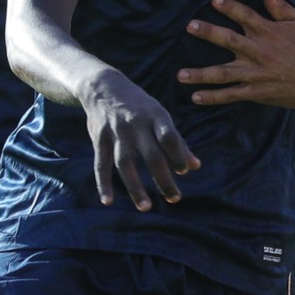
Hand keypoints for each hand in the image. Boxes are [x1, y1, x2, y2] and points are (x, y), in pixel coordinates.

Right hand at [79, 68, 199, 208]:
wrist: (103, 87)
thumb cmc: (139, 106)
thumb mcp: (160, 116)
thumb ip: (177, 142)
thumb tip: (195, 166)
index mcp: (155, 117)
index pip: (169, 137)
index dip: (178, 154)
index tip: (184, 171)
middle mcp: (136, 125)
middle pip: (151, 156)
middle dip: (163, 179)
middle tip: (175, 198)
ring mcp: (116, 133)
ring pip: (126, 164)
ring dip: (135, 187)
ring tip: (146, 207)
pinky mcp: (99, 140)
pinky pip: (101, 165)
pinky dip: (104, 183)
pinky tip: (108, 201)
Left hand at [178, 0, 294, 109]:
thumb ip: (281, 7)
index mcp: (269, 32)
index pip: (245, 15)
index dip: (230, 7)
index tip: (214, 1)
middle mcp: (259, 52)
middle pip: (229, 40)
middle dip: (208, 32)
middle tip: (190, 26)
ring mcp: (256, 74)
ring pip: (223, 73)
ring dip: (201, 74)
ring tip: (181, 74)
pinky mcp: (257, 92)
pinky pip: (232, 95)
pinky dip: (214, 97)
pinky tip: (196, 97)